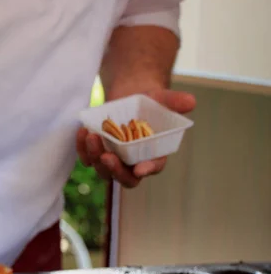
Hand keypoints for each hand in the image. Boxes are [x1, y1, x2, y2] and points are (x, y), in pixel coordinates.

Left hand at [77, 88, 195, 187]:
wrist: (131, 95)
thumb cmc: (151, 101)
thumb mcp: (163, 98)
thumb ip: (175, 102)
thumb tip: (190, 101)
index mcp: (155, 154)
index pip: (153, 166)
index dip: (147, 169)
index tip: (140, 169)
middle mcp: (134, 162)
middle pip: (125, 177)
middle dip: (115, 170)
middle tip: (107, 156)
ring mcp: (115, 159)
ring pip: (103, 170)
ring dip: (95, 157)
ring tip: (92, 137)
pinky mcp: (98, 151)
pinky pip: (88, 157)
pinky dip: (83, 148)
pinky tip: (83, 132)